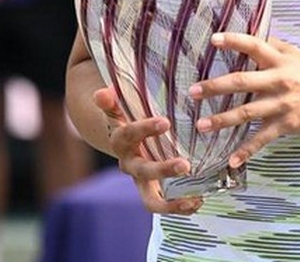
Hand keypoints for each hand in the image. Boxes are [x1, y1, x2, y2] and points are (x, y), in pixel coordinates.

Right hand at [93, 86, 203, 214]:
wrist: (126, 142)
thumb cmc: (129, 119)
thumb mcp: (121, 109)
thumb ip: (112, 103)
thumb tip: (101, 93)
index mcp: (120, 141)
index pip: (129, 134)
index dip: (145, 129)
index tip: (165, 121)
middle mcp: (130, 165)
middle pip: (143, 171)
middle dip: (163, 170)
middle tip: (185, 165)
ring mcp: (142, 181)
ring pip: (151, 200)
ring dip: (171, 202)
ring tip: (194, 198)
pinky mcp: (154, 192)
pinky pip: (164, 204)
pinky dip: (181, 206)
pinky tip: (198, 201)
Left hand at [189, 32, 299, 168]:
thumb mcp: (297, 55)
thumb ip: (275, 47)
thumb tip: (254, 38)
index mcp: (280, 60)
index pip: (254, 45)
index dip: (234, 41)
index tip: (213, 40)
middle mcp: (279, 80)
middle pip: (242, 81)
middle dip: (215, 87)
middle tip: (193, 91)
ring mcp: (282, 104)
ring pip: (247, 112)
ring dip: (222, 120)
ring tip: (201, 125)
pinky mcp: (286, 125)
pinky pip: (262, 139)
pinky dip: (247, 150)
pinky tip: (231, 160)